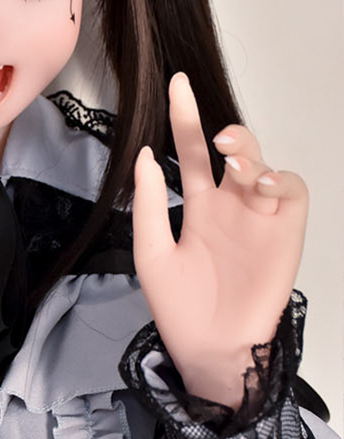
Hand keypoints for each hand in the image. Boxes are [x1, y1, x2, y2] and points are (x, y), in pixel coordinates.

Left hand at [132, 71, 306, 412]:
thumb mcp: (153, 255)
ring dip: (252, 154)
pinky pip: (293, 193)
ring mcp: (259, 219)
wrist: (211, 354)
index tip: (177, 84)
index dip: (185, 116)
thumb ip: (149, 205)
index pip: (193, 151)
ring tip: (236, 163)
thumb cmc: (182, 314)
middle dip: (231, 133)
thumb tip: (144, 157)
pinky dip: (283, 180)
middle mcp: (231, 207)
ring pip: (264, 165)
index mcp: (199, 208)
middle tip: (218, 139)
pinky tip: (263, 185)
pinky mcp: (285, 234)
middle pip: (236, 151)